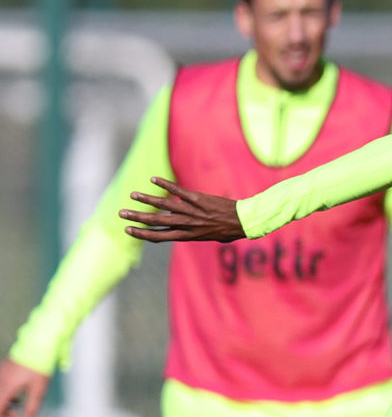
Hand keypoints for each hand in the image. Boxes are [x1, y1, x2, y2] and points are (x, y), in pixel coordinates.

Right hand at [0, 358, 50, 416]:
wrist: (37, 345)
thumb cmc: (38, 366)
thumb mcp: (38, 390)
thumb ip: (32, 406)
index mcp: (6, 388)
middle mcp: (0, 381)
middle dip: (2, 412)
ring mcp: (0, 374)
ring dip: (4, 402)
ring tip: (16, 406)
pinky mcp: (3, 369)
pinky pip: (0, 385)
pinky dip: (5, 393)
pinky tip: (15, 394)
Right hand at [120, 178, 244, 241]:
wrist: (244, 221)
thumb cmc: (228, 231)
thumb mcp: (208, 237)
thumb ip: (192, 233)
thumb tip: (181, 230)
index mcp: (188, 236)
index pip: (159, 236)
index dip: (142, 234)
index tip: (128, 230)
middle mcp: (187, 224)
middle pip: (157, 221)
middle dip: (138, 217)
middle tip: (121, 213)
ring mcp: (192, 211)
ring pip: (165, 205)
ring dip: (147, 200)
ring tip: (132, 195)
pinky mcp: (198, 199)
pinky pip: (179, 191)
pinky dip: (165, 184)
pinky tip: (153, 179)